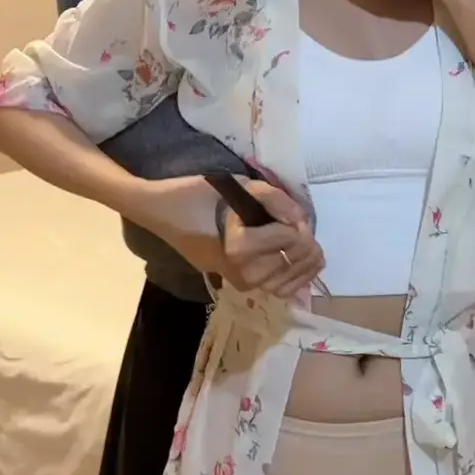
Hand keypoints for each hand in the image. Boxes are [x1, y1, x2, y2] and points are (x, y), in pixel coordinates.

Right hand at [134, 176, 326, 297]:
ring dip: (304, 265)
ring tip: (312, 249)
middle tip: (308, 230)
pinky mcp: (237, 284)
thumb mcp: (239, 185)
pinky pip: (275, 289)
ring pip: (288, 280)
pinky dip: (293, 280)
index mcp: (237, 248)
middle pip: (292, 261)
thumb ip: (274, 199)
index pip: (289, 238)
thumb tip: (302, 220)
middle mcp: (240, 272)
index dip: (301, 224)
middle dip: (308, 245)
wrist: (161, 213)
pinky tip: (301, 266)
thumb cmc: (196, 194)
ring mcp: (238, 282)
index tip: (297, 214)